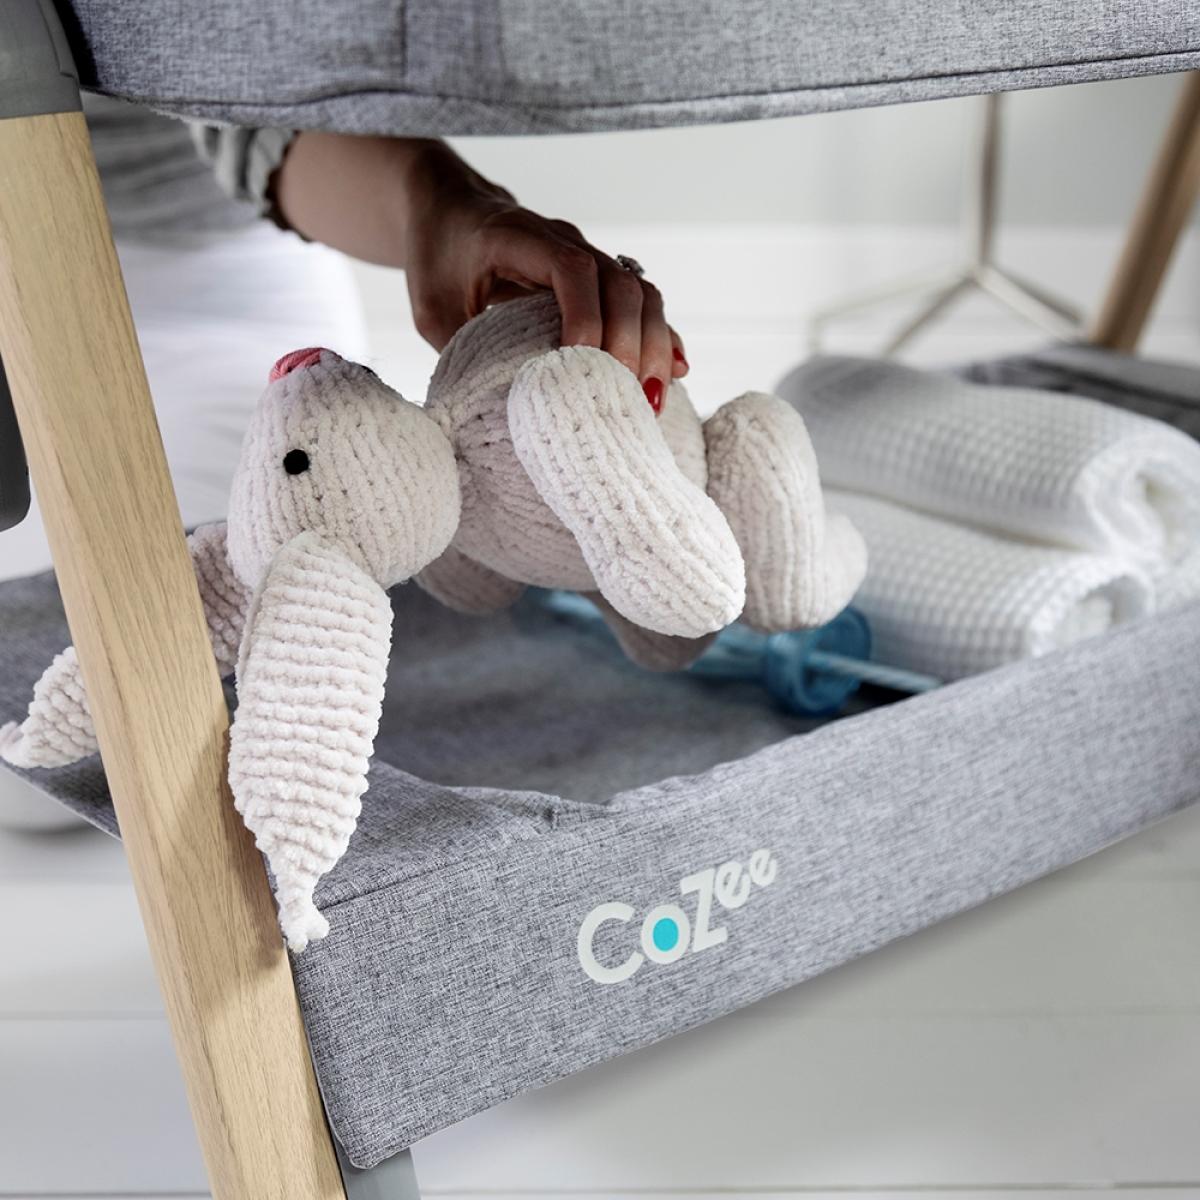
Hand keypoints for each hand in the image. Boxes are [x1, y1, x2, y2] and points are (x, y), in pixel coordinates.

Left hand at [273, 135, 688, 404]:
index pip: (570, 268)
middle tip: (626, 398)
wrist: (450, 213)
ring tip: (651, 399)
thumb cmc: (436, 260)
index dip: (585, 315)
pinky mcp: (600, 280)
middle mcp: (565, 242)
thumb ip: (459, 347)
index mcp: (519, 238)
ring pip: (641, 292)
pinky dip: (660, 338)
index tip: (580, 361)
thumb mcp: (430, 308)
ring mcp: (590, 258)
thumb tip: (488, 405)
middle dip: (630, 342)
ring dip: (654, 344)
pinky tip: (673, 374)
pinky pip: (643, 304)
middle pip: (621, 283)